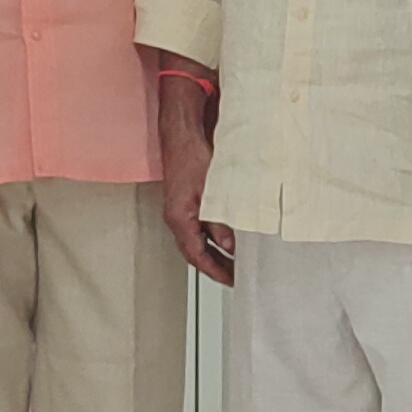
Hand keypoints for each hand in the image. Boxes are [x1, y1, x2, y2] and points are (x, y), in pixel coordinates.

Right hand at [157, 91, 233, 286]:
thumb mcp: (213, 191)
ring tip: (234, 262)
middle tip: (235, 276)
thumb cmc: (191, 154)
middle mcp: (176, 217)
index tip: (230, 280)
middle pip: (196, 252)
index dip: (215, 270)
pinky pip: (199, 226)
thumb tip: (229, 244)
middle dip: (215, 266)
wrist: (181, 131)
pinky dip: (213, 236)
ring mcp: (180, 209)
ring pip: (197, 240)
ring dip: (215, 252)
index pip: (197, 255)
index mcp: (178, 218)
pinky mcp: (187, 201)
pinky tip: (228, 237)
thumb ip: (219, 220)